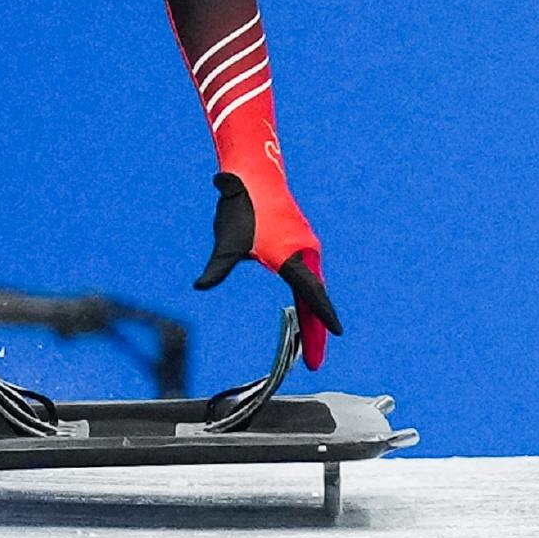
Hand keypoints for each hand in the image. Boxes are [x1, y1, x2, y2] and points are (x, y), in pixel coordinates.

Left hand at [194, 172, 342, 368]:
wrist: (254, 175)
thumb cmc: (242, 207)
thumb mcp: (227, 242)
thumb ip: (218, 267)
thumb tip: (201, 286)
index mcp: (290, 256)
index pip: (311, 292)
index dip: (323, 315)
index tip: (337, 333)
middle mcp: (304, 253)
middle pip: (315, 298)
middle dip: (316, 331)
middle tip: (314, 362)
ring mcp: (304, 248)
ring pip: (313, 288)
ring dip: (314, 316)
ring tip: (313, 345)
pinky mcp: (299, 243)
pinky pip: (309, 278)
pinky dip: (310, 299)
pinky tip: (306, 311)